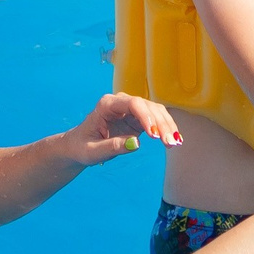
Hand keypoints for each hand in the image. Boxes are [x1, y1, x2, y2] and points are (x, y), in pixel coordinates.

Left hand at [64, 92, 180, 165]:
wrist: (79, 145)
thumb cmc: (82, 146)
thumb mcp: (92, 151)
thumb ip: (112, 147)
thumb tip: (136, 144)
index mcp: (107, 104)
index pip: (132, 104)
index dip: (146, 116)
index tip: (154, 135)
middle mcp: (121, 102)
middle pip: (147, 106)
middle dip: (161, 124)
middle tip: (170, 143)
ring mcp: (131, 109)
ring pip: (155, 111)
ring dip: (167, 126)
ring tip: (174, 143)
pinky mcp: (138, 118)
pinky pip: (156, 120)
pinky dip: (166, 128)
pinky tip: (175, 139)